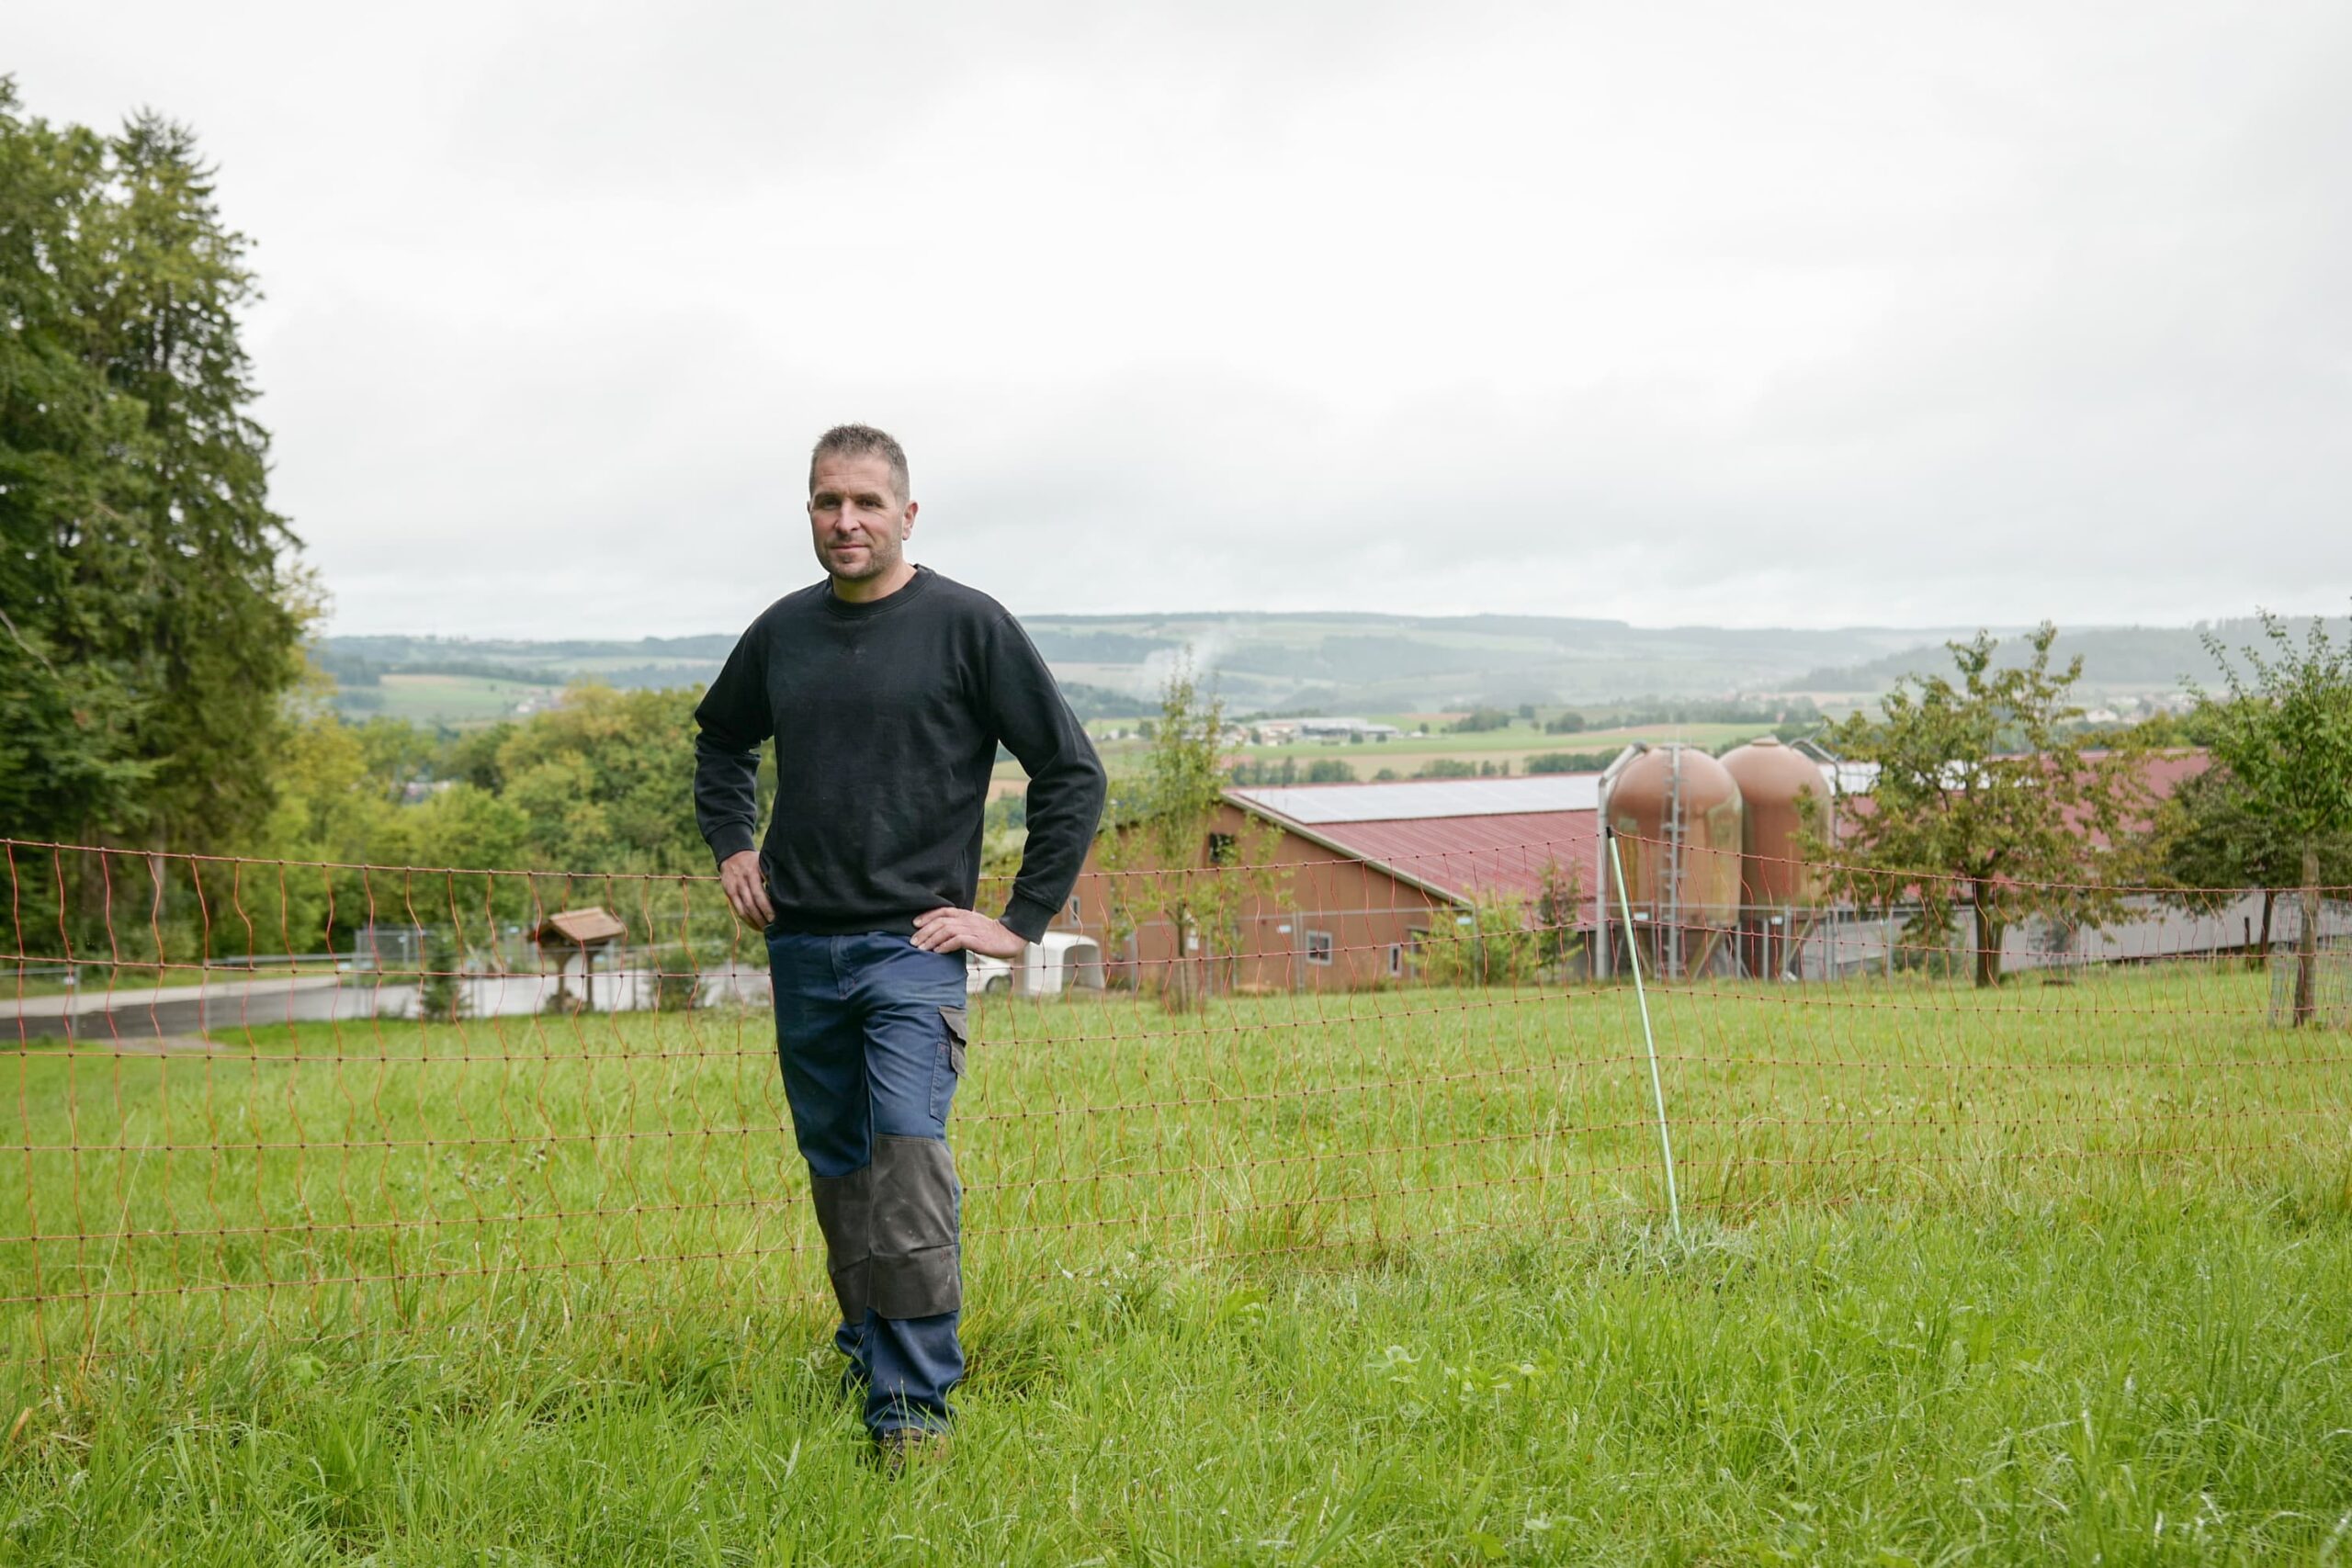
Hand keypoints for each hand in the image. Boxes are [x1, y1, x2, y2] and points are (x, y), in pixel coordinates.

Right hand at [718, 850, 773, 927]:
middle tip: (774, 927)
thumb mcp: (764, 862)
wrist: (732, 854)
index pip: (760, 893)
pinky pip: (738, 910)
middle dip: (763, 917)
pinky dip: (747, 920)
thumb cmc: (755, 861)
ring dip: (755, 921)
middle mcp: (743, 880)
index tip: (777, 917)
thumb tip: (785, 893)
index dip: (767, 907)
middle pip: (752, 903)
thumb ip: (771, 875)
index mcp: (753, 871)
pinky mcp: (729, 893)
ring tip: (766, 930)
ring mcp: (735, 887)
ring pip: (745, 909)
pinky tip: (756, 926)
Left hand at [911, 907, 1026, 958]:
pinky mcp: (977, 940)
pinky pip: (958, 940)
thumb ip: (959, 926)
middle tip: (913, 942)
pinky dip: (945, 945)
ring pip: (946, 930)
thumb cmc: (991, 935)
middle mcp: (967, 919)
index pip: (942, 910)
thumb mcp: (973, 925)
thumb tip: (942, 934)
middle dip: (924, 931)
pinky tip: (937, 951)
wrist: (1011, 938)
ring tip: (922, 948)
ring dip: (931, 939)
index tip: (914, 924)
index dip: (927, 916)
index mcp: (965, 914)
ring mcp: (972, 929)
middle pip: (940, 921)